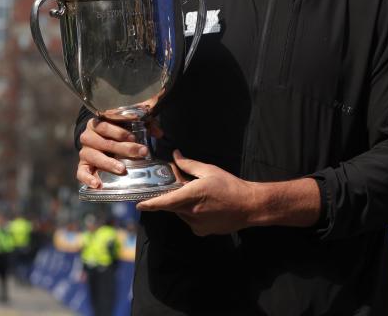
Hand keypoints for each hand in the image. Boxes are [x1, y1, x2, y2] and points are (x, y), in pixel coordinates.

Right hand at [76, 118, 150, 188]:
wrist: (98, 140)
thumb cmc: (116, 132)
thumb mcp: (129, 125)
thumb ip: (145, 125)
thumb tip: (159, 133)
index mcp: (97, 124)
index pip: (106, 126)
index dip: (120, 132)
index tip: (134, 138)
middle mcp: (88, 137)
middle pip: (104, 142)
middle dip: (123, 149)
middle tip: (139, 153)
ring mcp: (85, 152)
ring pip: (95, 157)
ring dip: (109, 163)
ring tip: (122, 169)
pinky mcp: (82, 166)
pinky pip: (81, 173)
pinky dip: (88, 179)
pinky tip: (97, 184)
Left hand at [136, 150, 255, 235]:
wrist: (249, 206)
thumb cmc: (230, 186)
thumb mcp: (209, 171)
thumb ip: (189, 165)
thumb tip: (176, 156)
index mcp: (191, 196)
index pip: (164, 202)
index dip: (149, 204)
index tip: (138, 205)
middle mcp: (191, 213)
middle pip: (172, 206)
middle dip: (172, 198)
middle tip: (183, 188)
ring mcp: (196, 224)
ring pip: (181, 213)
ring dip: (183, 205)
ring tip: (200, 196)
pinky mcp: (202, 231)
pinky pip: (190, 221)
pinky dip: (192, 213)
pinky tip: (206, 206)